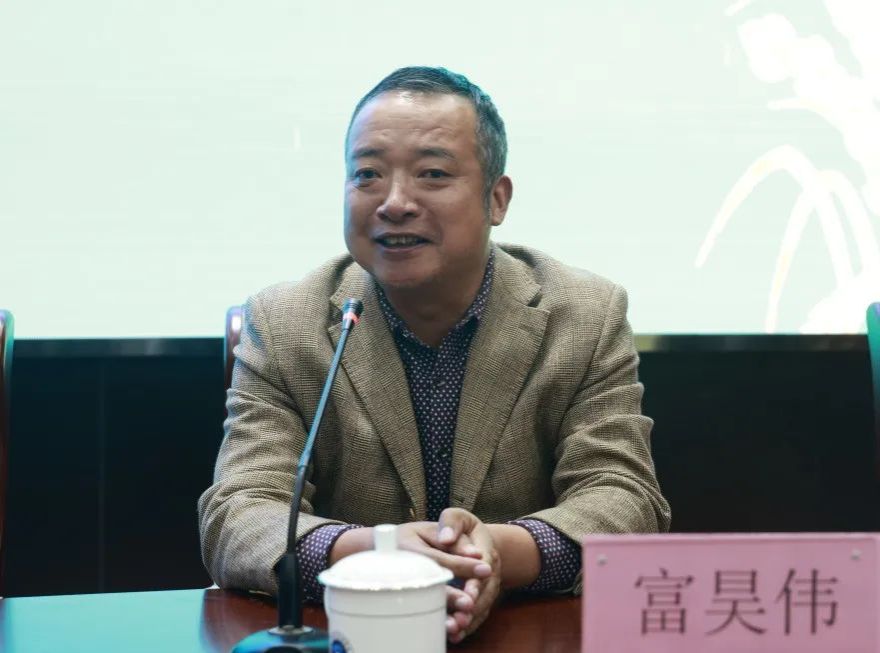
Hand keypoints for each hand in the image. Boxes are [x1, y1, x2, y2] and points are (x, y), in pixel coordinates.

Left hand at [436, 508, 501, 642]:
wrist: (474, 540)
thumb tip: (446, 538)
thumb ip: (452, 523)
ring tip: (453, 629)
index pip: (483, 564)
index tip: (468, 592)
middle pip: (486, 589)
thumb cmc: (460, 528)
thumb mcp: (458, 517)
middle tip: (460, 616)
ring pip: (482, 604)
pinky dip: (468, 626)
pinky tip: (454, 635)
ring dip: (469, 619)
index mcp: (485, 546)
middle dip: (474, 604)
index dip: (475, 579)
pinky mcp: (481, 597)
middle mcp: (491, 568)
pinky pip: (478, 613)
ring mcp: (488, 584)